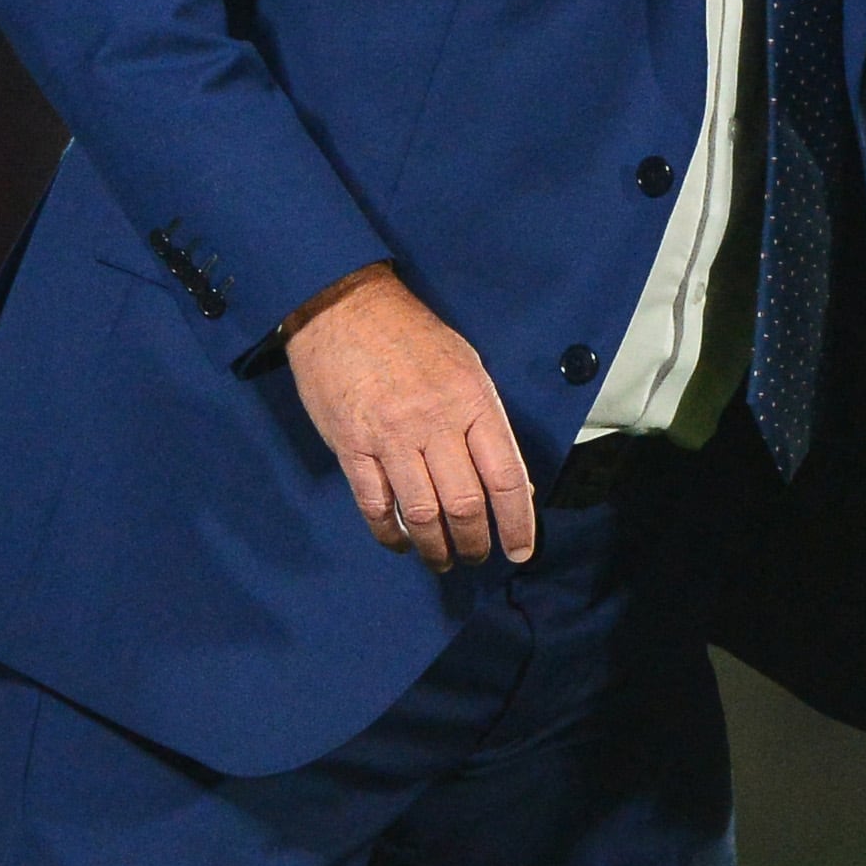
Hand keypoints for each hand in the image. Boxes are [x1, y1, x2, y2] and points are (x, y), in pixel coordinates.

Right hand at [283, 262, 536, 568]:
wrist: (343, 306)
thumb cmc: (412, 335)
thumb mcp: (466, 366)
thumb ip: (488, 423)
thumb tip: (514, 482)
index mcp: (473, 400)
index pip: (506, 476)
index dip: (519, 521)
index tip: (522, 551)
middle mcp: (435, 422)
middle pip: (465, 503)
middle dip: (475, 541)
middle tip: (477, 556)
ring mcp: (390, 436)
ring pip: (421, 513)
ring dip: (435, 547)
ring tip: (442, 559)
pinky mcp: (351, 445)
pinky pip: (374, 504)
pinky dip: (389, 533)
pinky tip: (400, 543)